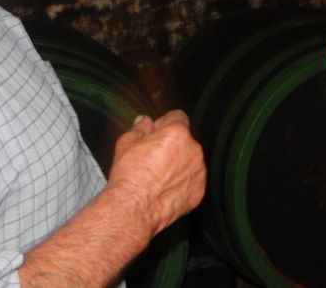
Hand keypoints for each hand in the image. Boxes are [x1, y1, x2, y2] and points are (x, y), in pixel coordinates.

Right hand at [108, 110, 206, 235]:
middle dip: (172, 145)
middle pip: (185, 140)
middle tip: (153, 158)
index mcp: (177, 133)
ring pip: (190, 161)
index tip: (155, 134)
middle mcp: (194, 149)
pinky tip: (164, 190)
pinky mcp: (199, 191)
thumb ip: (140, 127)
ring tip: (157, 177)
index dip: (164, 124)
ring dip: (178, 164)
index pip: (177, 117)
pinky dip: (182, 183)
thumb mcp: (127, 142)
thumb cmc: (129, 175)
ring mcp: (199, 172)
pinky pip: (192, 181)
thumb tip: (144, 121)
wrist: (134, 208)